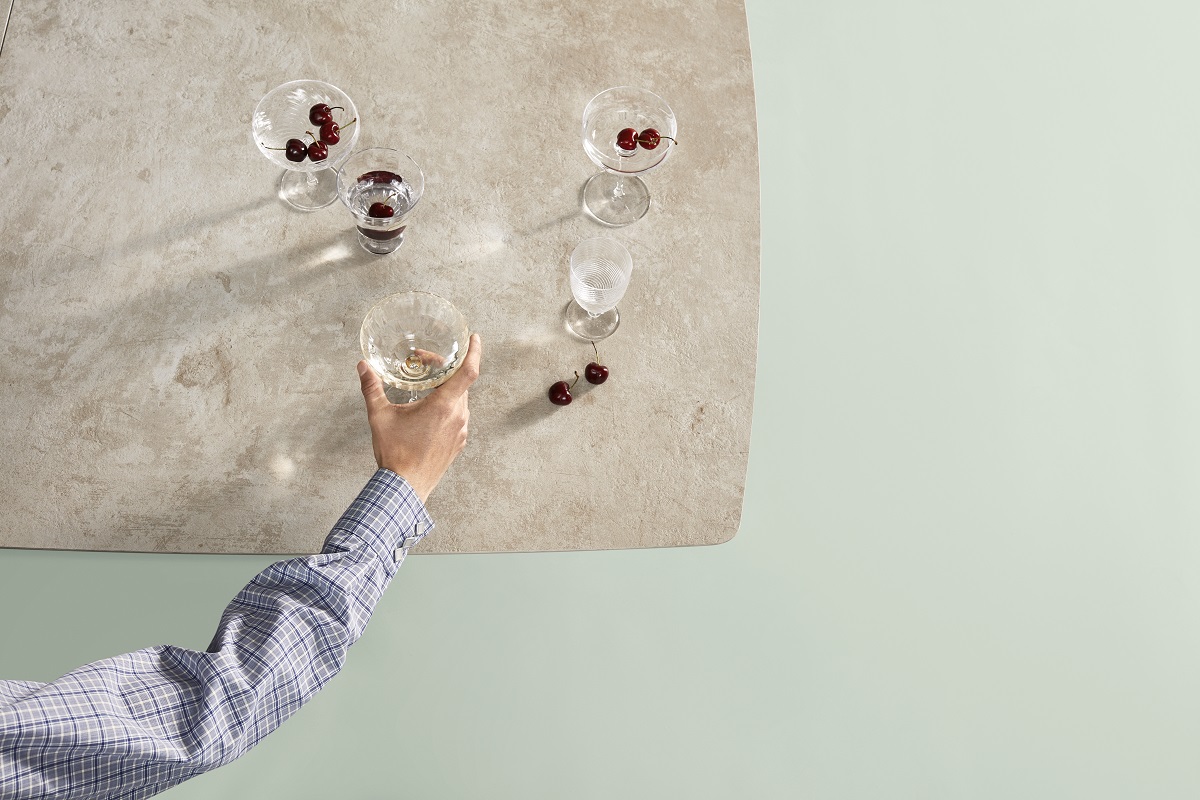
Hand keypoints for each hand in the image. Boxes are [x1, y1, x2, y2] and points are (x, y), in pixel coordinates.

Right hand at [356, 333, 481, 502]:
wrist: (405, 488)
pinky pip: (458, 417)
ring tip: (424, 387)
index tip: (474, 338)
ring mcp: (461, 431)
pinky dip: (447, 408)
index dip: (474, 352)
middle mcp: (458, 416)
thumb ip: (372, 388)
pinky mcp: (458, 443)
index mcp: (443, 406)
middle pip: (460, 383)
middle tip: (424, 363)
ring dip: (446, 389)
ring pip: (460, 400)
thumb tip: (363, 367)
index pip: (468, 372)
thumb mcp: (379, 417)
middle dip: (444, 369)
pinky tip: (428, 411)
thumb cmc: (395, 454)